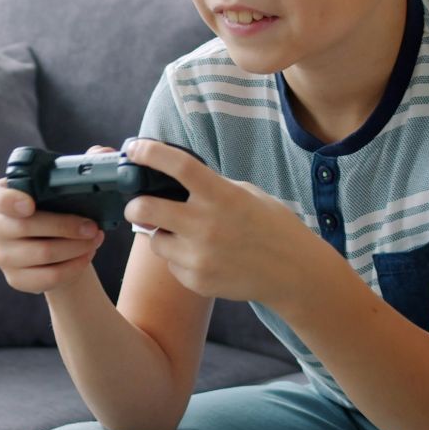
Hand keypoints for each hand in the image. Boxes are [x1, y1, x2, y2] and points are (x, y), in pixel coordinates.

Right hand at [0, 145, 111, 293]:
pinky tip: (86, 256)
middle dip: (65, 226)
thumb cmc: (59, 208)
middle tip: (93, 226)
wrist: (59, 245)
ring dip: (75, 247)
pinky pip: (47, 277)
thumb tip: (102, 151)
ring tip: (95, 239)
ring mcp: (2, 256)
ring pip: (41, 254)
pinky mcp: (16, 279)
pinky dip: (73, 267)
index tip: (30, 204)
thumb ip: (81, 165)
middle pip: (24, 228)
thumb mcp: (65, 186)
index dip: (7, 201)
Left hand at [121, 138, 322, 307]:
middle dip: (134, 205)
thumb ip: (210, 187)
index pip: (178, 165)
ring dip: (163, 235)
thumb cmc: (271, 227)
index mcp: (221, 195)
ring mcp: (199, 256)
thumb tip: (171, 181)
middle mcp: (206, 225)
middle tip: (137, 205)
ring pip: (155, 241)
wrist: (294, 273)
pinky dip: (181, 259)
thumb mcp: (245, 194)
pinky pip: (172, 265)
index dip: (149, 153)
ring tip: (190, 236)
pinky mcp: (197, 281)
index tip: (134, 148)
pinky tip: (207, 257)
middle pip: (144, 209)